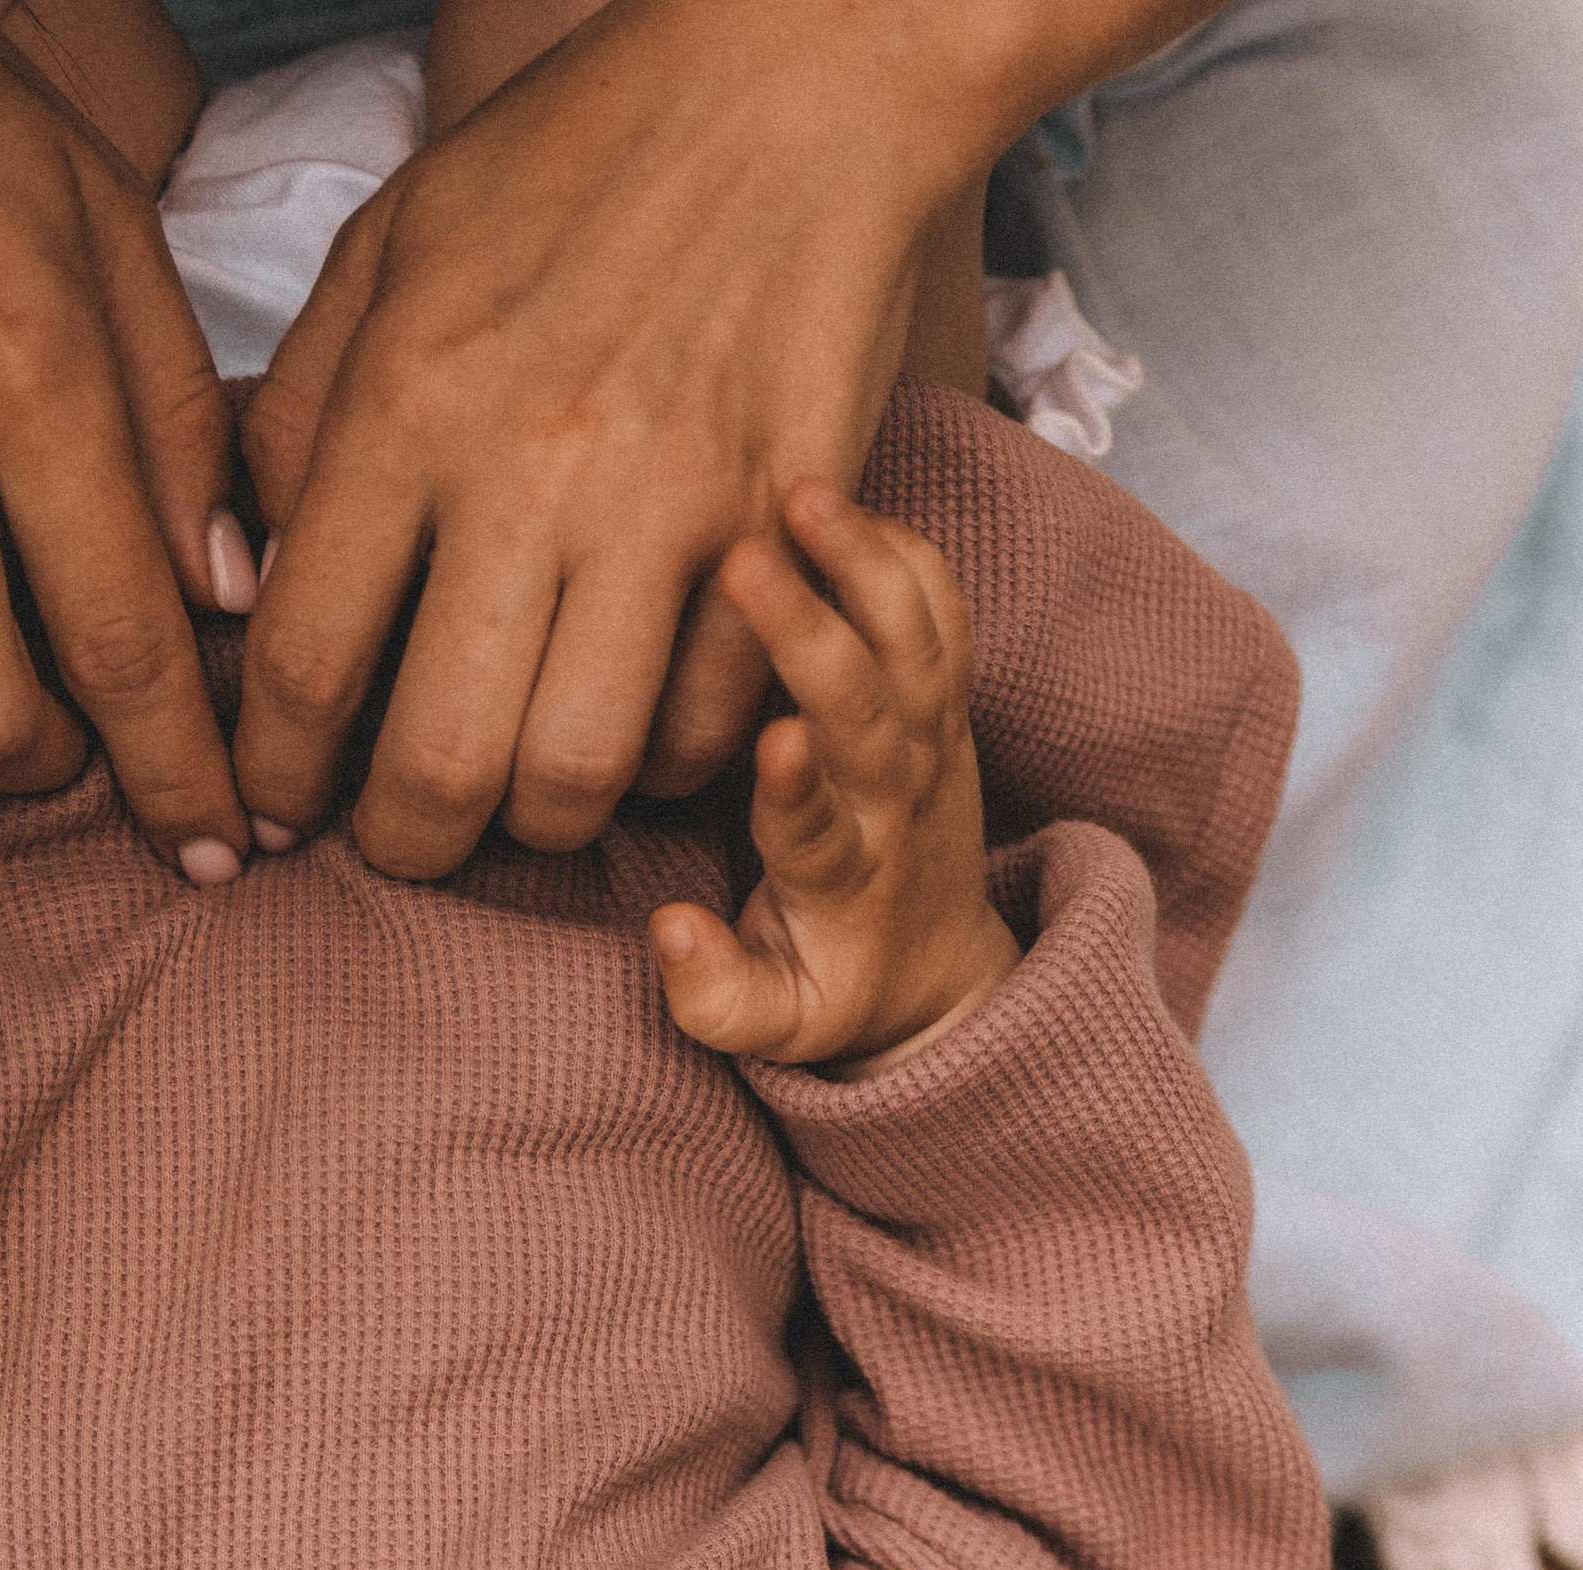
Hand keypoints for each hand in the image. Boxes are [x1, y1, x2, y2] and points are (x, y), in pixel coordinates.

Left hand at [235, 0, 986, 878]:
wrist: (791, 82)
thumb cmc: (570, 164)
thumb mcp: (387, 251)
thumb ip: (297, 419)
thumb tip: (248, 591)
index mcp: (410, 403)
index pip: (304, 661)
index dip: (275, 774)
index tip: (276, 806)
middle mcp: (531, 473)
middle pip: (439, 765)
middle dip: (400, 843)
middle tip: (396, 836)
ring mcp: (667, 510)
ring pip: (575, 777)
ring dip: (530, 823)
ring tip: (511, 793)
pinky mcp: (777, 532)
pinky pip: (706, 731)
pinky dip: (659, 767)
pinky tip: (628, 727)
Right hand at [649, 485, 1017, 1080]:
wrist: (937, 978)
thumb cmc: (830, 992)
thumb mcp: (770, 1027)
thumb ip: (714, 996)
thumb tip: (669, 931)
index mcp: (840, 886)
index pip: (820, 832)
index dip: (800, 791)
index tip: (773, 737)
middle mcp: (896, 807)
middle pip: (871, 714)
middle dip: (815, 636)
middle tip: (747, 562)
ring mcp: (934, 749)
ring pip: (918, 647)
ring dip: (868, 565)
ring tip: (804, 493)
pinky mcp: (949, 708)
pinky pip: (943, 618)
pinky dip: (906, 554)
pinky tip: (848, 502)